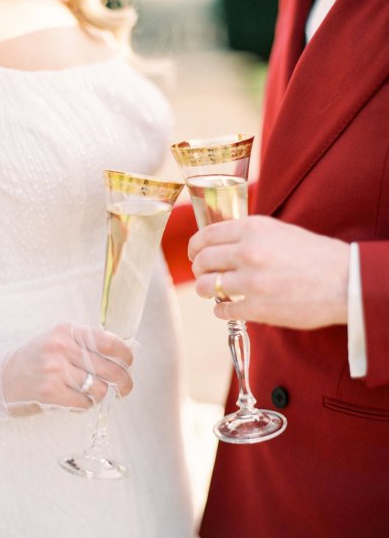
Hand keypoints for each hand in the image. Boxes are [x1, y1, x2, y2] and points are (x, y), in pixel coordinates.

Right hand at [3, 323, 132, 414]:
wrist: (1, 377)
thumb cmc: (37, 359)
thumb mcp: (59, 340)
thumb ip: (87, 343)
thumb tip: (124, 354)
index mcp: (68, 331)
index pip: (109, 342)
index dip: (126, 355)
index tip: (129, 363)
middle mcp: (62, 347)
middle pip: (110, 368)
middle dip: (124, 382)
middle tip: (125, 388)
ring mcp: (55, 370)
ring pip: (99, 389)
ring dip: (101, 395)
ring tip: (92, 393)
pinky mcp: (50, 392)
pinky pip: (84, 403)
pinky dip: (85, 405)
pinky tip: (75, 400)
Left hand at [188, 216, 349, 329]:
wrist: (344, 281)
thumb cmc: (313, 255)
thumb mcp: (278, 230)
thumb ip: (247, 234)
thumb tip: (218, 242)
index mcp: (252, 229)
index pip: (206, 235)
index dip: (194, 247)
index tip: (194, 254)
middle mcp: (248, 252)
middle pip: (202, 261)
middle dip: (198, 269)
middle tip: (203, 274)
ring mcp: (251, 282)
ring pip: (207, 286)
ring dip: (206, 290)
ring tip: (213, 291)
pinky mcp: (257, 308)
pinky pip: (222, 308)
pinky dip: (220, 308)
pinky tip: (225, 306)